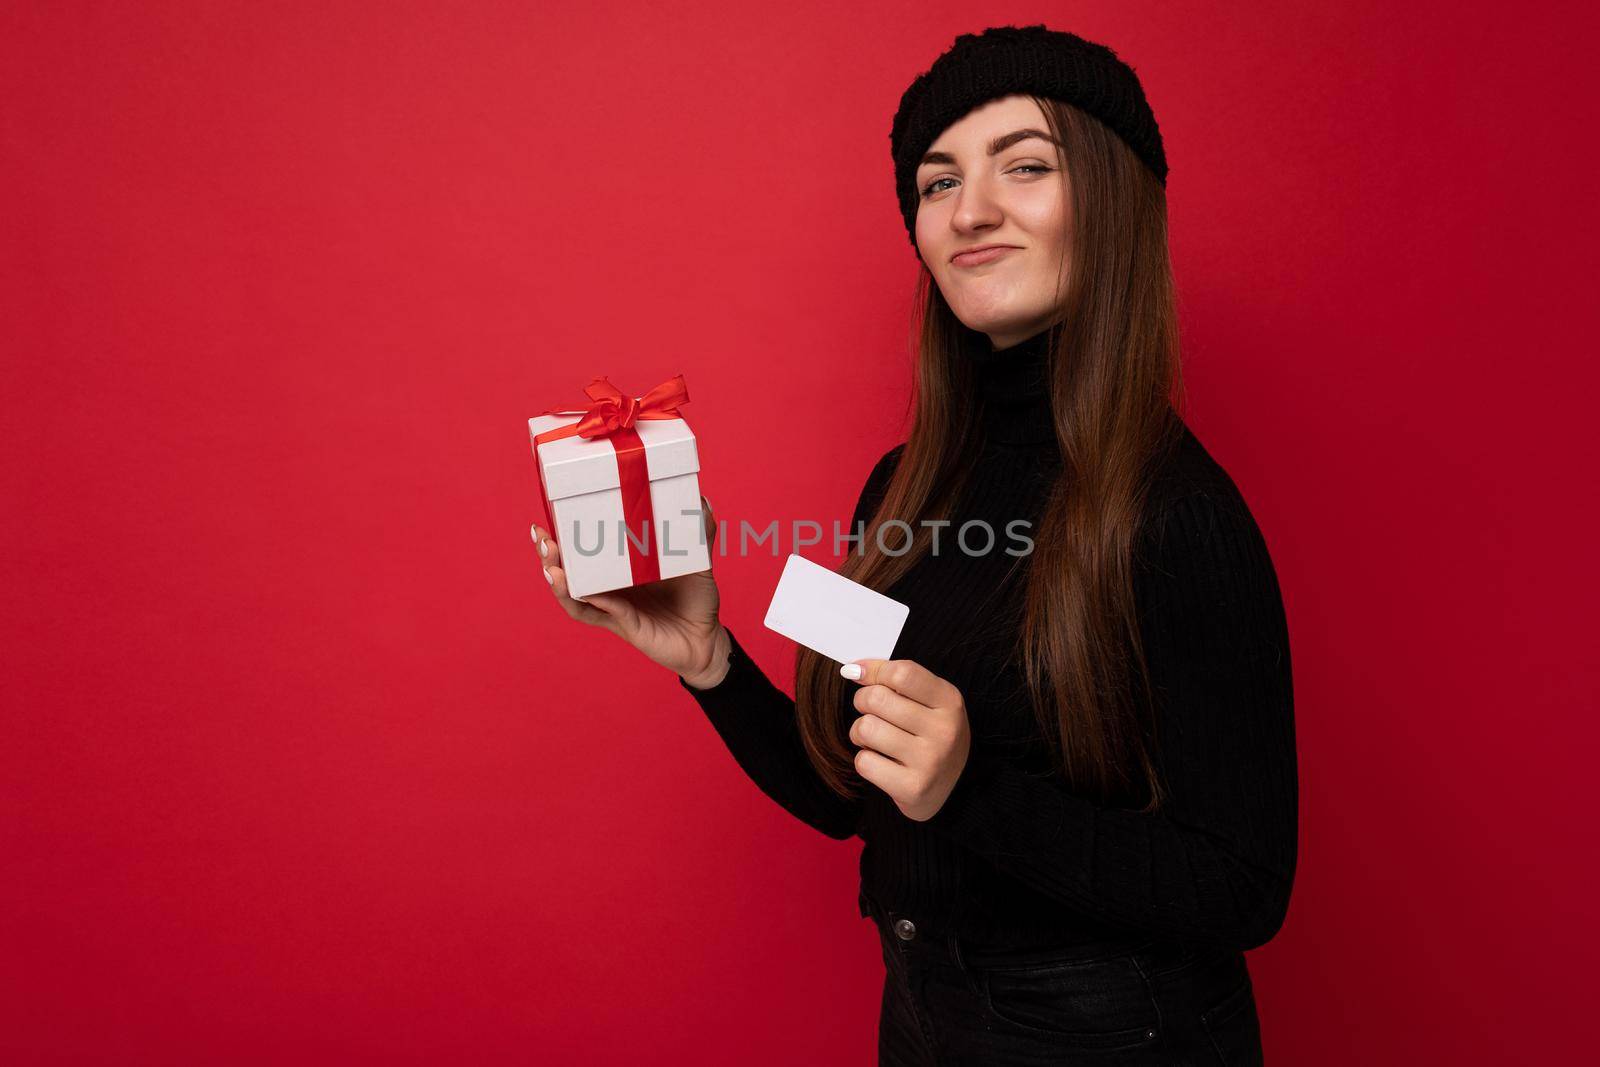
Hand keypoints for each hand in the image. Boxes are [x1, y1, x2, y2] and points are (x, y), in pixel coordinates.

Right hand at [531, 495, 728, 685]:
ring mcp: (616, 610)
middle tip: (543, 539)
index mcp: (620, 570)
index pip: (583, 551)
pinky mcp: (628, 627)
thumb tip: (701, 501)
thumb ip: (699, 533)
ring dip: (560, 583)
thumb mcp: (698, 560)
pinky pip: (605, 614)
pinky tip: (584, 591)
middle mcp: (611, 590)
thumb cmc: (696, 599)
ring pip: (577, 598)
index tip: (548, 517)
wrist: (707, 639)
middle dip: (551, 557)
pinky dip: (593, 602)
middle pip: (569, 574)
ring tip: (551, 568)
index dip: (563, 537)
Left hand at [842, 658, 971, 821]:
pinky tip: (881, 762)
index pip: (902, 673)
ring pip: (866, 728)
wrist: (951, 787)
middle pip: (877, 698)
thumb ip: (896, 679)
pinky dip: (865, 760)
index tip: (861, 674)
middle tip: (871, 711)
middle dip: (863, 701)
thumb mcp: (928, 701)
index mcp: (950, 701)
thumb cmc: (931, 734)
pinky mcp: (913, 788)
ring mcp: (930, 761)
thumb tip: (853, 669)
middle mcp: (944, 730)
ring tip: (875, 738)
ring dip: (860, 732)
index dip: (874, 671)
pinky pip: (864, 762)